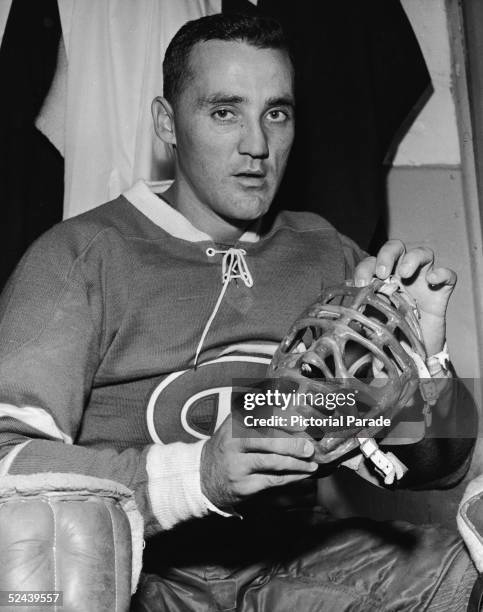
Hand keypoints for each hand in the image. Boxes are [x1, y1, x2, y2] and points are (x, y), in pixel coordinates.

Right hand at [200, 414, 316, 509]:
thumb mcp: (235, 424)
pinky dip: (290, 478)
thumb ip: (258, 413)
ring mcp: (236, 466)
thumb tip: (292, 403)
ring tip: (311, 464)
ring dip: (295, 464)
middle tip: (309, 447)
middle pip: (264, 441)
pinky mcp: (242, 486)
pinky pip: (271, 481)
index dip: (282, 419)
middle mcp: (233, 443)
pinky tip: (302, 475)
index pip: (260, 417)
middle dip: (290, 444)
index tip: (301, 422)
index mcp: (234, 423)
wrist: (203, 476)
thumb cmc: (228, 446)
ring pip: (270, 463)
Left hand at [354, 240, 455, 354]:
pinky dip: (442, 273)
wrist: (412, 350)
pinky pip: (448, 275)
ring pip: (423, 253)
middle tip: (382, 272)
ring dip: (413, 259)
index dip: (364, 269)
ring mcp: (423, 279)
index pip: (371, 262)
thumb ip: (361, 310)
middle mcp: (402, 272)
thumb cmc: (389, 329)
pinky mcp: (441, 290)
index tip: (359, 284)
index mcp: (381, 276)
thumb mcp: (371, 319)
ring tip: (405, 273)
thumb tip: (344, 310)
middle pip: (396, 248)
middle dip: (387, 255)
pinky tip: (432, 280)